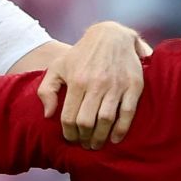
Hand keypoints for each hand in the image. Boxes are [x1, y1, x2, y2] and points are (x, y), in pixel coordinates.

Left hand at [36, 21, 150, 148]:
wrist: (111, 35)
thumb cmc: (82, 54)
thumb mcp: (58, 66)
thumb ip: (47, 90)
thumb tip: (48, 115)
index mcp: (77, 81)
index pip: (69, 117)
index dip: (69, 134)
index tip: (71, 139)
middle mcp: (96, 84)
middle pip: (87, 122)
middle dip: (84, 139)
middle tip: (85, 145)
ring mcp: (116, 86)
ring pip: (106, 120)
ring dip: (101, 138)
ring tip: (97, 144)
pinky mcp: (133, 86)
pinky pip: (127, 113)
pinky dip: (121, 130)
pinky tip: (115, 138)